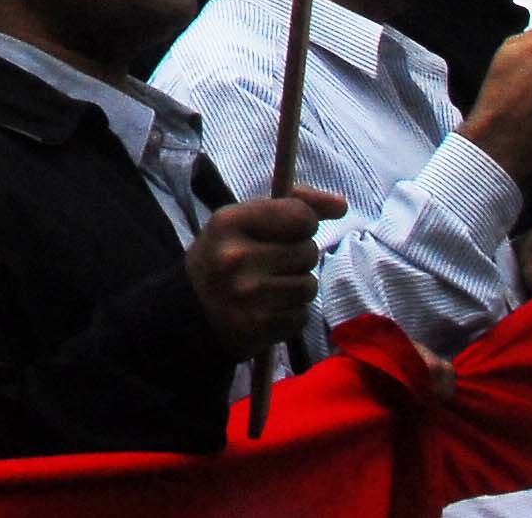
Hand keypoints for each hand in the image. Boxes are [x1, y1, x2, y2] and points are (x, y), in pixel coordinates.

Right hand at [181, 187, 345, 357]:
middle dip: (297, 257)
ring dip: (297, 286)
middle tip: (269, 262)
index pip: (301, 215)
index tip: (289, 231)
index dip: (303, 223)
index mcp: (230, 222)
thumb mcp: (244, 221)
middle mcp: (237, 257)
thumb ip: (293, 206)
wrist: (190, 312)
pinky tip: (267, 309)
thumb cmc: (223, 257)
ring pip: (309, 285)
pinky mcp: (259, 326)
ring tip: (270, 287)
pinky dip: (291, 313)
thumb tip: (341, 204)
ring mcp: (248, 295)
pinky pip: (302, 315)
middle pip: (308, 251)